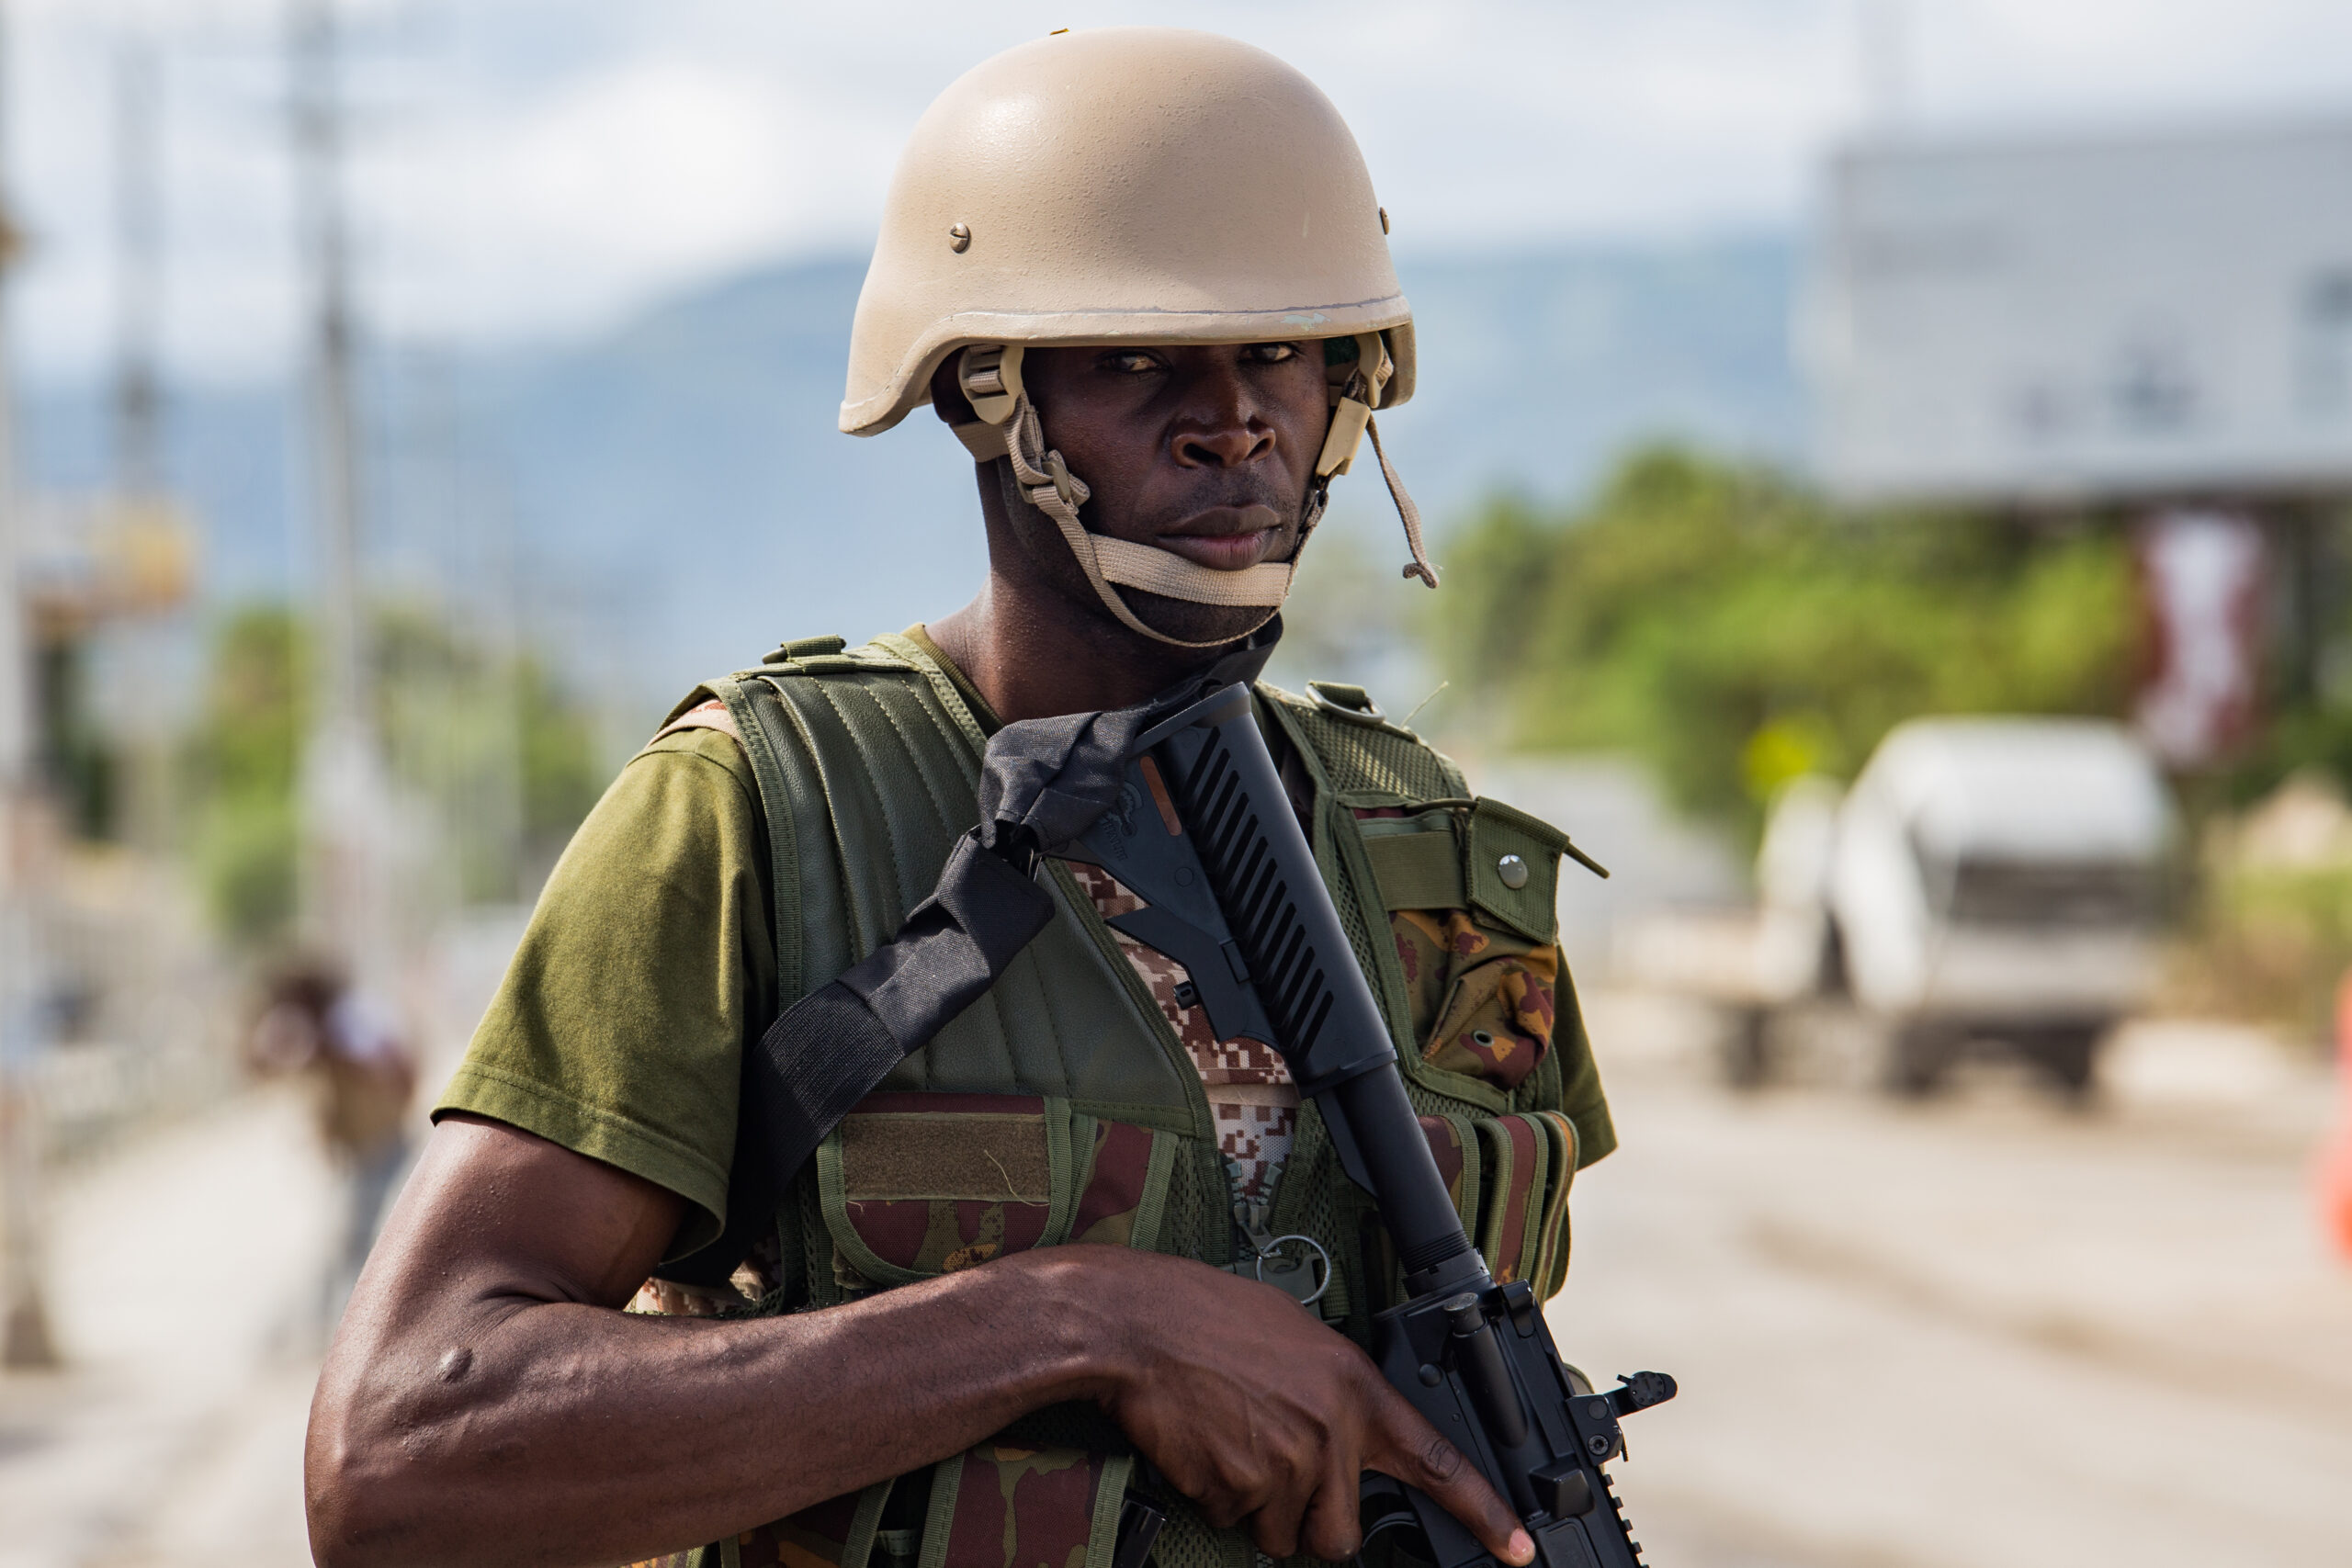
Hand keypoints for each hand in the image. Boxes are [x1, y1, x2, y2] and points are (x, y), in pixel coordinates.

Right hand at [1077, 1249, 1532, 1564]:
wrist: (1139, 1322)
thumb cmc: (1209, 1316)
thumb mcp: (1298, 1336)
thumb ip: (1336, 1393)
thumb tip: (1346, 1439)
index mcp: (1353, 1389)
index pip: (1437, 1462)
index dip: (1485, 1513)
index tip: (1519, 1548)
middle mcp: (1328, 1434)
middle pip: (1340, 1534)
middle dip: (1309, 1522)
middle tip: (1275, 1469)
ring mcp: (1283, 1466)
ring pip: (1280, 1534)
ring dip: (1257, 1509)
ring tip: (1230, 1439)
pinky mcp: (1234, 1489)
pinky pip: (1232, 1522)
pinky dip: (1216, 1497)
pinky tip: (1203, 1442)